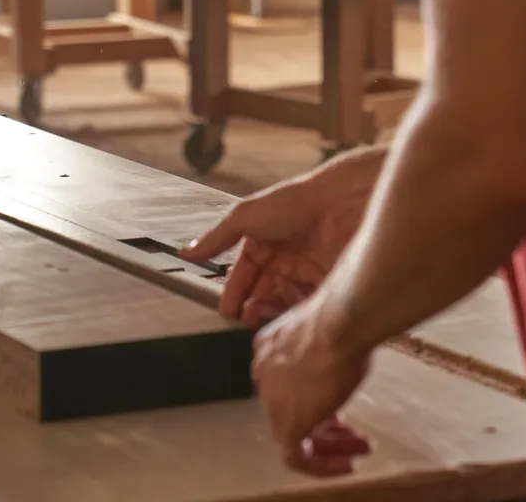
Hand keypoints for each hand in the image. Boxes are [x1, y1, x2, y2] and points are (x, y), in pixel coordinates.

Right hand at [182, 162, 374, 326]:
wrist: (339, 203)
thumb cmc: (293, 202)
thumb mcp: (245, 216)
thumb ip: (216, 238)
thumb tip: (186, 253)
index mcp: (262, 245)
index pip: (242, 276)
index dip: (233, 293)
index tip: (226, 310)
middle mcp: (284, 262)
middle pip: (262, 294)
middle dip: (251, 308)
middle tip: (244, 320)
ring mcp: (306, 275)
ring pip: (283, 305)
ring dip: (270, 315)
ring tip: (262, 321)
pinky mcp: (328, 286)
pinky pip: (308, 309)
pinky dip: (296, 318)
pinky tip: (287, 322)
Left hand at [251, 296, 373, 475]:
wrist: (339, 325)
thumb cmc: (341, 321)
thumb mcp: (328, 333)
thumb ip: (323, 348)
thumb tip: (342, 352)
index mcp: (268, 349)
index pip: (286, 383)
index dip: (314, 397)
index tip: (338, 405)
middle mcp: (264, 376)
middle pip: (291, 408)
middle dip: (324, 423)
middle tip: (352, 433)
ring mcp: (273, 401)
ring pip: (295, 434)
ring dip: (329, 445)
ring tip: (358, 449)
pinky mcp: (288, 424)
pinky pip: (296, 456)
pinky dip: (320, 465)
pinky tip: (346, 464)